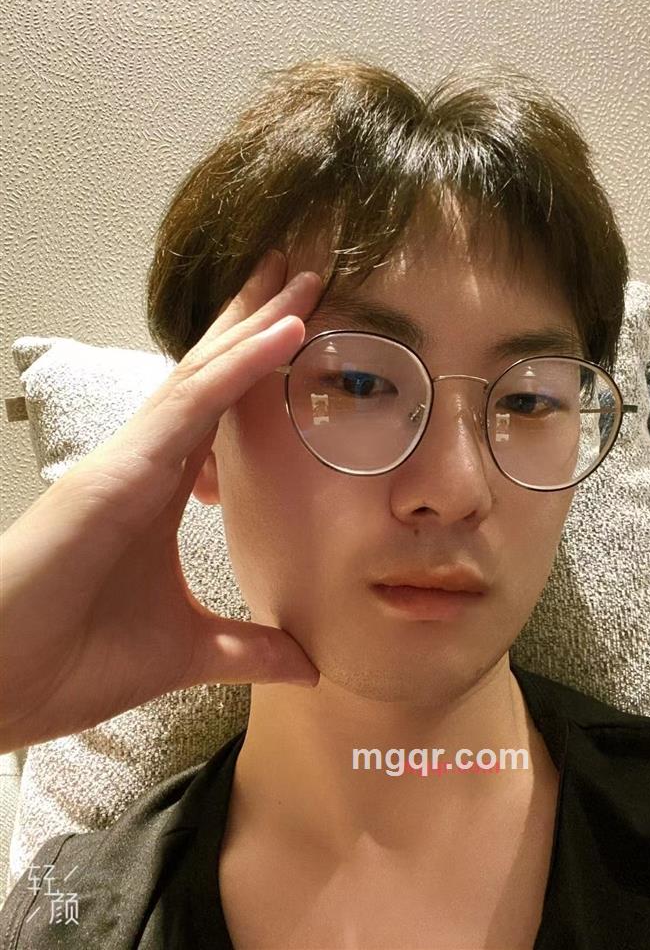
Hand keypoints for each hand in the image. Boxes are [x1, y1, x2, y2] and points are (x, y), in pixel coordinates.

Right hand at [0, 249, 322, 753]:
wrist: (0, 684)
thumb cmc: (72, 659)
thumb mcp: (185, 650)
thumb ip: (246, 647)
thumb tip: (309, 661)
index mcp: (161, 490)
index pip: (222, 412)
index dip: (259, 368)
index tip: (302, 332)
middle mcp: (146, 461)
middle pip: (215, 376)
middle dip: (258, 322)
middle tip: (308, 274)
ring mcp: (131, 459)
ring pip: (204, 374)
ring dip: (254, 325)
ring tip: (301, 278)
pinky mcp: (119, 470)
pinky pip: (192, 405)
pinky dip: (241, 367)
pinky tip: (284, 333)